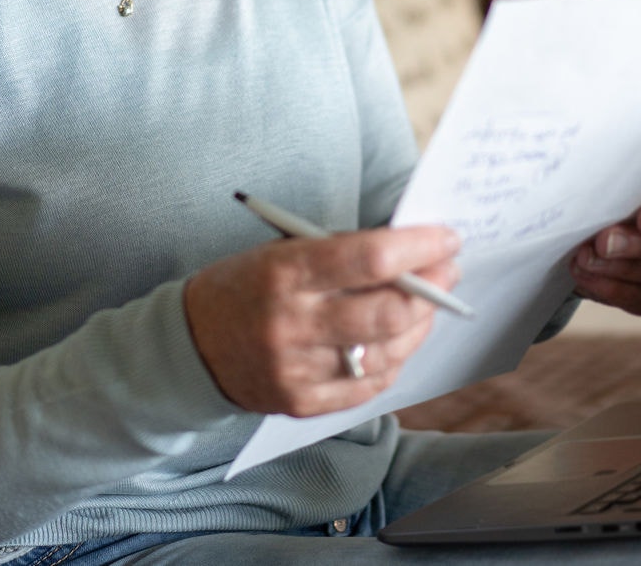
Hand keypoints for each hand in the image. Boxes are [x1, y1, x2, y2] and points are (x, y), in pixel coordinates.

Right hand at [184, 226, 461, 416]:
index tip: (447, 238)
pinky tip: (397, 339)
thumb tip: (410, 252)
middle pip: (386, 313)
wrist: (191, 345)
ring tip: (428, 305)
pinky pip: (368, 386)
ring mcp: (296, 370)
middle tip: (449, 271)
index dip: (418, 247)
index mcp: (283, 273)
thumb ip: (340, 253)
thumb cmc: (246, 286)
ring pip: (385, 352)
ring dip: (419, 326)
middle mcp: (290, 324)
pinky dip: (392, 359)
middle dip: (431, 289)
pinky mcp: (302, 403)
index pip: (368, 258)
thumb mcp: (281, 252)